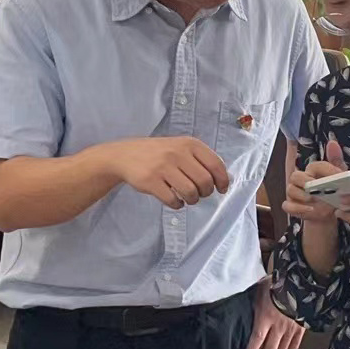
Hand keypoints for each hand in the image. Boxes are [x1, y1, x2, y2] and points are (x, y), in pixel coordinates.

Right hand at [105, 137, 229, 209]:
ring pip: (190, 192)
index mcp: (190, 144)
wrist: (126, 155)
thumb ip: (201, 160)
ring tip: (189, 198)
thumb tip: (223, 180)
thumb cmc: (161, 153)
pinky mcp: (150, 181)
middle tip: (201, 194)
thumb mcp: (182, 147)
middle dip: (206, 192)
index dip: (223, 180)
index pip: (216, 164)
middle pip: (205, 181)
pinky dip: (178, 205)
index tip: (222, 189)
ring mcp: (162, 167)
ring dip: (193, 200)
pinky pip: (172, 200)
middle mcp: (177, 153)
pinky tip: (176, 201)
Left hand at [245, 276, 304, 348]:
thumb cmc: (277, 284)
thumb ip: (253, 301)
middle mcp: (279, 326)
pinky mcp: (300, 330)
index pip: (257, 338)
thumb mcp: (260, 290)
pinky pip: (294, 348)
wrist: (301, 282)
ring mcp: (291, 329)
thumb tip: (241, 304)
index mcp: (266, 316)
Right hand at [282, 140, 346, 225]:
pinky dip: (297, 209)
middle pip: (295, 176)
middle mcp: (301, 180)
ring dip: (302, 195)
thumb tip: (332, 142)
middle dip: (306, 181)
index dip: (325, 170)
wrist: (330, 213)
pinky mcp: (293, 207)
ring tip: (314, 198)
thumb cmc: (333, 192)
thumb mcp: (338, 177)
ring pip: (290, 190)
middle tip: (317, 186)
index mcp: (312, 171)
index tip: (338, 176)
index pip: (313, 166)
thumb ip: (336, 160)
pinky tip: (310, 209)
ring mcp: (295, 194)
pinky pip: (288, 206)